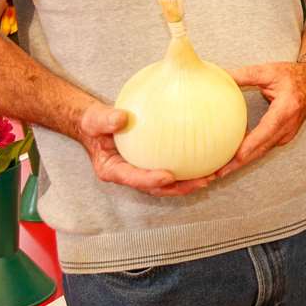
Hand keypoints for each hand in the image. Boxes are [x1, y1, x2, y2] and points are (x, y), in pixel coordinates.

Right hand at [76, 101, 210, 196]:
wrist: (96, 125)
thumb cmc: (94, 123)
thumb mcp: (95, 120)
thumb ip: (105, 120)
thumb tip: (121, 117)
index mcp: (112, 170)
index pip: (133, 178)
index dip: (150, 180)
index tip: (168, 176)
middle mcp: (129, 174)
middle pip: (156, 187)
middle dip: (178, 188)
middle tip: (201, 182)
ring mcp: (141, 171)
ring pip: (167, 183)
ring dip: (188, 182)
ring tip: (212, 176)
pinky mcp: (151, 164)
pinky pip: (171, 167)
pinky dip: (188, 167)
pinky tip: (208, 159)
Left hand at [219, 61, 305, 177]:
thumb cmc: (294, 76)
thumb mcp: (269, 71)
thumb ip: (244, 74)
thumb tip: (220, 75)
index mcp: (285, 111)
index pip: (262, 135)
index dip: (245, 149)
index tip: (228, 160)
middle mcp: (287, 128)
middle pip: (259, 151)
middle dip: (236, 164)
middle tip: (214, 174)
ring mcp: (286, 135)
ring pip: (260, 153)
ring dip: (240, 162)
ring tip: (218, 171)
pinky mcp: (283, 136)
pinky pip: (263, 148)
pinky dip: (248, 155)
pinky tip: (232, 157)